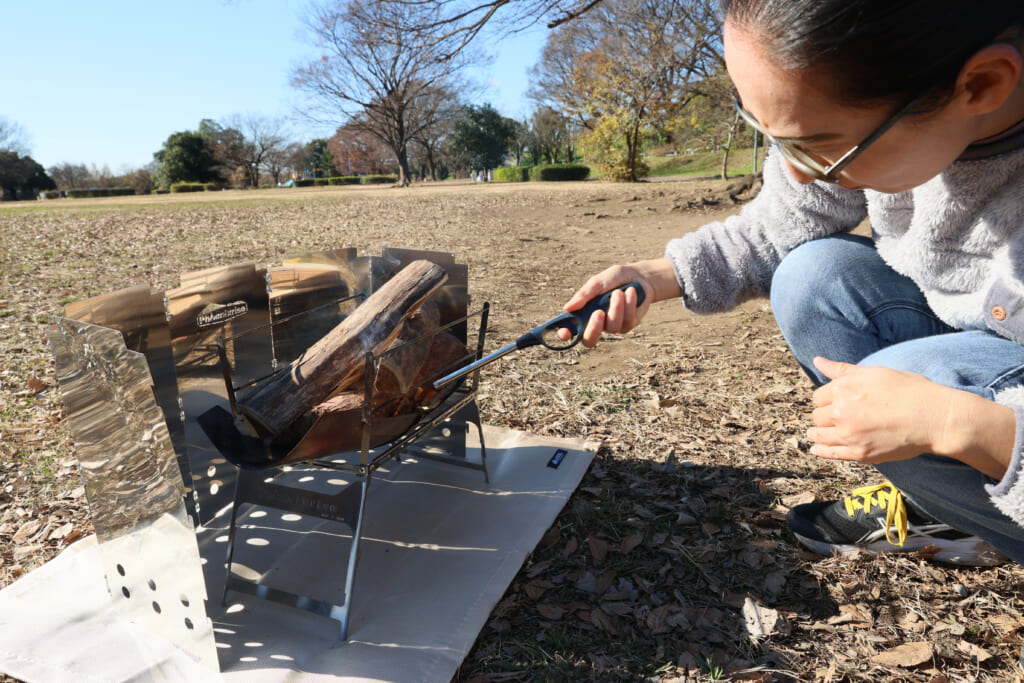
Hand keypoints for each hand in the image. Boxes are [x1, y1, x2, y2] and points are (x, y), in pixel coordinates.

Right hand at [560, 263, 656, 347]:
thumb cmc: (614, 279)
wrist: (640, 276)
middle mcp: (597, 324)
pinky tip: (630, 291)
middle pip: (589, 340)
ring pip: (612, 328)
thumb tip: (567, 308)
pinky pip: (628, 320)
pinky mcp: (630, 324)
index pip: (570, 331)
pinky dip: (629, 303)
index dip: (564, 334)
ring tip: (619, 292)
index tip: (565, 331)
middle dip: (593, 328)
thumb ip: (584, 295)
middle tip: (598, 312)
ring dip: (616, 308)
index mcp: (584, 313)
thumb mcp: (597, 282)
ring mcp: (613, 326)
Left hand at [806, 356, 950, 463]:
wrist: (933, 416)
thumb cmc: (908, 390)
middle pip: (817, 415)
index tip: (833, 402)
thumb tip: (817, 360)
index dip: (826, 399)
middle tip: (832, 416)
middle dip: (824, 415)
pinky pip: (830, 453)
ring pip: (818, 434)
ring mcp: (849, 434)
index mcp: (843, 389)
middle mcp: (841, 411)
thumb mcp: (874, 372)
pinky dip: (820, 450)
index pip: (819, 396)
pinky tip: (815, 448)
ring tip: (816, 433)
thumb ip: (842, 370)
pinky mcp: (859, 453)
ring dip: (816, 433)